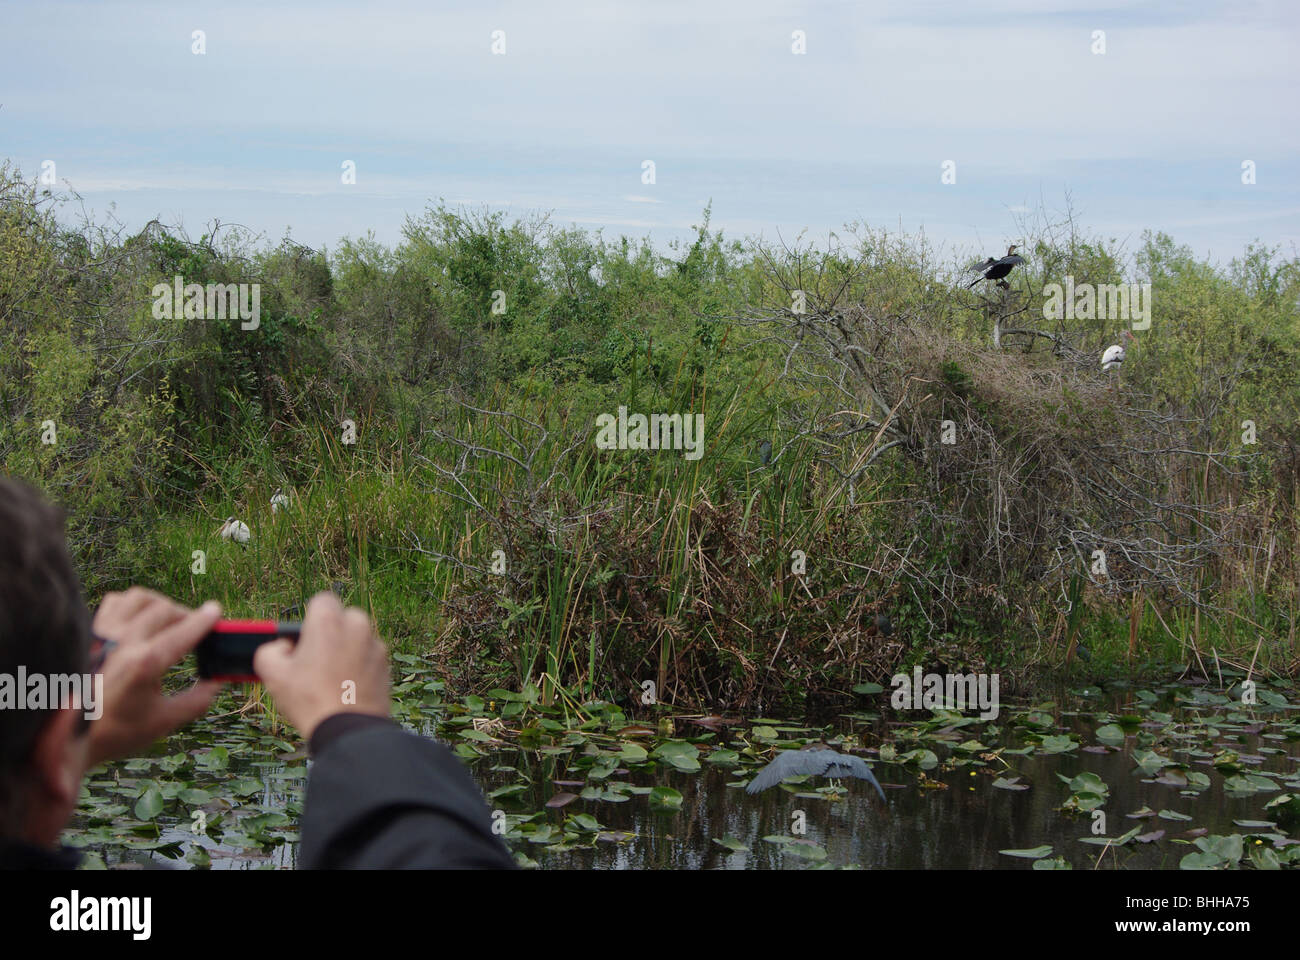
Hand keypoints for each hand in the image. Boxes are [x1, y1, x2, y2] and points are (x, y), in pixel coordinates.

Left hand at [88, 588, 222, 765]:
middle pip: (165, 610)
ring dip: (160, 604)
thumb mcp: (164, 722)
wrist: (66, 736)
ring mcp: (104, 634)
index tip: (215, 611)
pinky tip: (139, 618)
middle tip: (195, 626)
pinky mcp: (90, 633)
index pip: (184, 631)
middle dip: (186, 615)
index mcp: (146, 663)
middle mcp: (125, 642)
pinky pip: (115, 602)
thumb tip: (216, 683)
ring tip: (168, 617)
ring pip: (140, 598)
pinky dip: (133, 604)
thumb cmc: (114, 731)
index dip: (204, 620)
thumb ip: (196, 701)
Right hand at [254, 591, 390, 740]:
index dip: (311, 619)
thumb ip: (270, 649)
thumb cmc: (310, 699)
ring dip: (347, 649)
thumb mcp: (273, 674)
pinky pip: (369, 656)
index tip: (305, 639)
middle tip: (316, 660)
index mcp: (328, 621)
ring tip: (331, 678)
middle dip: (331, 633)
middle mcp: (356, 625)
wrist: (348, 729)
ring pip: (357, 638)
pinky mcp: (386, 663)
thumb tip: (282, 647)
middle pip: (342, 618)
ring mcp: (375, 644)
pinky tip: (347, 687)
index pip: (321, 601)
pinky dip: (361, 665)